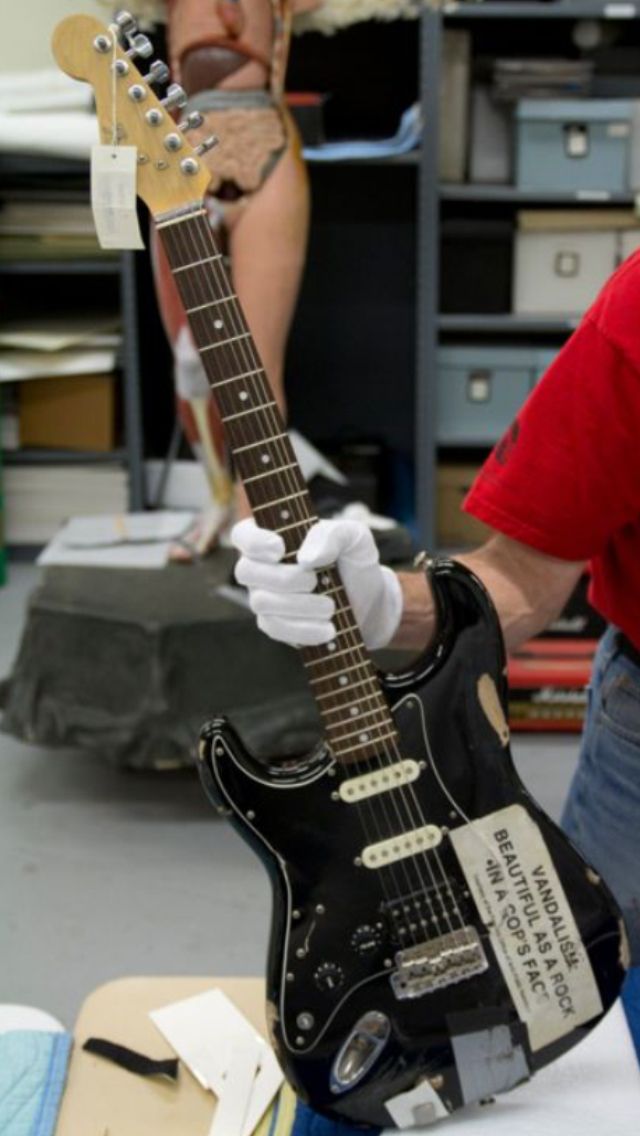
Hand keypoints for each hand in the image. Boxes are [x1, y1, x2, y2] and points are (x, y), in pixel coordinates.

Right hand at [231, 517, 403, 649]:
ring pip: (260, 602)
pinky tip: (328, 628)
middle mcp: (261, 566)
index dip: (254, 542)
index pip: (243, 534)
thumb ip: (331, 535)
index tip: (280, 549)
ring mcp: (264, 597)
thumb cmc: (354, 560)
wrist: (368, 599)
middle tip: (315, 581)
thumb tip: (306, 558)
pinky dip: (304, 629)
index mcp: (274, 536)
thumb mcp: (353, 537)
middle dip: (283, 578)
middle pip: (246, 571)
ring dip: (298, 605)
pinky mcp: (275, 624)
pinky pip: (275, 628)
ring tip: (330, 607)